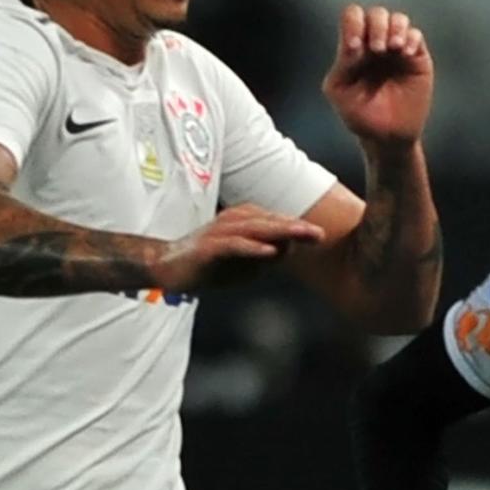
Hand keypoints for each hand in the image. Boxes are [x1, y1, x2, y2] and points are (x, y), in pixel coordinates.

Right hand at [152, 203, 322, 293]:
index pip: (276, 223)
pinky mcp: (208, 247)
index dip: (298, 228)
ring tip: (302, 236)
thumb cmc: (209, 264)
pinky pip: (234, 245)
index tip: (321, 236)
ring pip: (255, 229)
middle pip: (270, 221)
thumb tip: (289, 250)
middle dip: (296, 227)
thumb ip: (267, 255)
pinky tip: (269, 252)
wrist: (168, 268)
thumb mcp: (244, 263)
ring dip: (280, 232)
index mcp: (243, 221)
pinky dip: (252, 248)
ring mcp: (220, 232)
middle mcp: (233, 221)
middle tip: (320, 233)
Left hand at [322, 4, 432, 155]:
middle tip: (376, 50)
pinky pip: (416, 36)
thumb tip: (355, 44)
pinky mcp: (416, 59)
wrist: (387, 137)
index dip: (353, 24)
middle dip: (376, 27)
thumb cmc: (360, 115)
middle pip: (376, 14)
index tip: (354, 48)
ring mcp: (397, 50)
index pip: (353, 17)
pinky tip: (406, 54)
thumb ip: (342, 66)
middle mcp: (376, 43)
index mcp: (354, 47)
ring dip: (395, 28)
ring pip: (398, 19)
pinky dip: (411, 39)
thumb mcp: (340, 92)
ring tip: (393, 48)